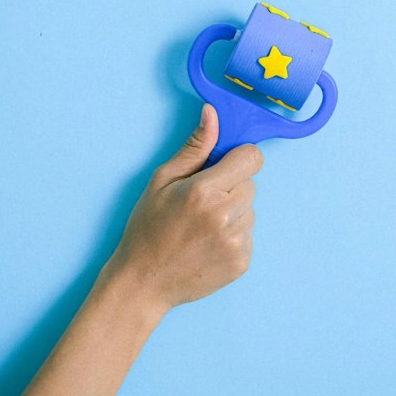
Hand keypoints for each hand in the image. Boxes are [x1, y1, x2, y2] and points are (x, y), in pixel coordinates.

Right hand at [107, 103, 262, 321]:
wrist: (143, 282)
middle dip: (231, 185)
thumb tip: (212, 113)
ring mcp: (236, 242)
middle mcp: (225, 216)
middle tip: (201, 201)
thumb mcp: (162, 180)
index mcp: (205, 191)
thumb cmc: (148, 227)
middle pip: (250, 183)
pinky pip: (248, 234)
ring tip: (202, 225)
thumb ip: (194, 147)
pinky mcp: (242, 262)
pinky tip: (207, 242)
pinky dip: (233, 235)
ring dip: (233, 211)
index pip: (251, 157)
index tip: (221, 167)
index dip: (237, 158)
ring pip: (250, 209)